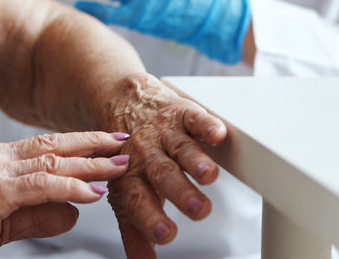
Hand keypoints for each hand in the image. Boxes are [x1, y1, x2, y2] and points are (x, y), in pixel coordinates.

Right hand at [0, 131, 130, 257]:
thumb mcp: (0, 223)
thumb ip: (37, 216)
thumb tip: (74, 213)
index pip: (41, 145)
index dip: (76, 144)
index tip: (106, 144)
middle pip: (50, 144)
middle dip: (91, 144)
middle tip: (123, 143)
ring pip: (50, 161)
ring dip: (90, 164)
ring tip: (119, 168)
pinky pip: (40, 186)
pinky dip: (70, 187)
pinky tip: (92, 192)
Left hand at [101, 73, 228, 256]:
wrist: (121, 102)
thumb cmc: (129, 156)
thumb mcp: (127, 194)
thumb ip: (136, 231)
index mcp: (131, 179)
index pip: (140, 202)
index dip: (152, 219)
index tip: (166, 235)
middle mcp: (146, 156)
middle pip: (163, 174)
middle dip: (181, 192)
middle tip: (198, 209)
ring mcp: (164, 134)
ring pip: (181, 148)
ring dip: (195, 161)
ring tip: (209, 175)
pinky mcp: (180, 113)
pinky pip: (194, 117)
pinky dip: (206, 124)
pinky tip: (217, 134)